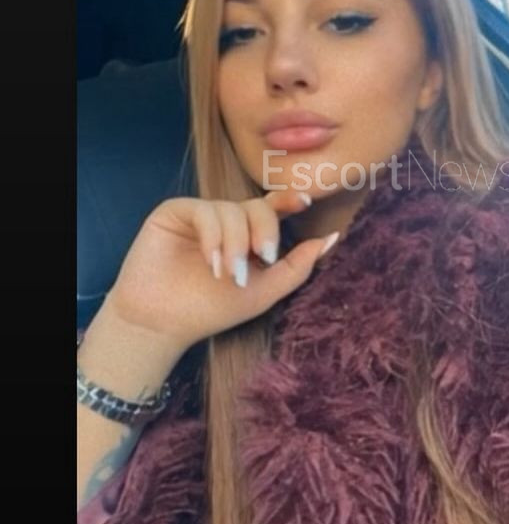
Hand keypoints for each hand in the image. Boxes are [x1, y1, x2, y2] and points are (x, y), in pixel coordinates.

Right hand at [102, 190, 336, 359]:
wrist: (163, 323)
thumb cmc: (211, 309)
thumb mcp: (264, 292)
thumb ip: (298, 266)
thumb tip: (332, 238)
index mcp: (249, 234)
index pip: (274, 209)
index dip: (290, 200)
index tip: (305, 201)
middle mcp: (227, 220)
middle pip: (258, 206)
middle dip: (264, 232)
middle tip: (261, 258)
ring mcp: (202, 213)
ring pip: (233, 210)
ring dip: (236, 244)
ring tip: (227, 273)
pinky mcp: (175, 211)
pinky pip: (205, 210)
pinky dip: (213, 236)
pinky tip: (210, 261)